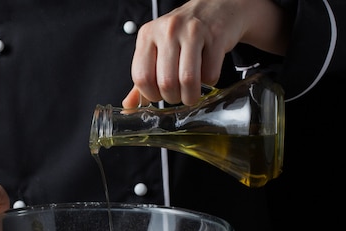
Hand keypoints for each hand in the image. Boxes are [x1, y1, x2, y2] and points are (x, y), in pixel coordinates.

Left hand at [122, 0, 289, 106]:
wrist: (216, 8)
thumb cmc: (184, 32)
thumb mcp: (157, 49)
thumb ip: (144, 77)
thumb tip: (129, 106)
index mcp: (147, 35)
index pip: (141, 77)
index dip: (151, 95)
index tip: (159, 96)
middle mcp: (167, 30)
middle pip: (166, 82)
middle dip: (173, 98)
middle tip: (178, 95)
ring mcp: (192, 32)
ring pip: (188, 80)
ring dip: (190, 95)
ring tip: (191, 93)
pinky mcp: (215, 36)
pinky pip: (210, 74)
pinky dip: (209, 82)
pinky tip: (207, 73)